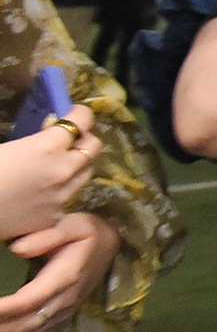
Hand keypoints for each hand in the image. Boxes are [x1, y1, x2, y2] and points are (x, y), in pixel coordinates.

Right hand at [0, 106, 101, 240]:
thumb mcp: (2, 148)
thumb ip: (30, 137)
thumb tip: (46, 129)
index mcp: (46, 147)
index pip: (82, 121)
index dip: (80, 114)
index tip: (74, 113)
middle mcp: (62, 171)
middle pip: (93, 146)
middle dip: (83, 138)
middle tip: (68, 138)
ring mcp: (61, 197)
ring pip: (86, 173)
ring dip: (77, 164)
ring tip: (58, 164)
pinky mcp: (53, 218)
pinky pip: (68, 198)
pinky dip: (60, 190)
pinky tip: (42, 191)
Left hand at [0, 213, 119, 331]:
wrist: (113, 246)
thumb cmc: (89, 232)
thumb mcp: (73, 225)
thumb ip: (48, 235)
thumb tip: (17, 249)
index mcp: (64, 279)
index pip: (27, 301)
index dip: (2, 310)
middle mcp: (63, 302)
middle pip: (23, 326)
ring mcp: (62, 314)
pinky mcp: (58, 320)